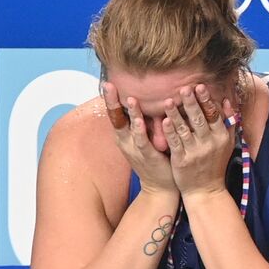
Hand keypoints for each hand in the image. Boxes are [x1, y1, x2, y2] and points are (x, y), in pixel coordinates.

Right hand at [102, 82, 175, 196]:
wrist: (161, 188)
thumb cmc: (155, 159)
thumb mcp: (145, 138)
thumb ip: (144, 122)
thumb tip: (146, 102)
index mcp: (125, 135)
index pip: (116, 113)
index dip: (111, 98)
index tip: (108, 81)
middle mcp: (126, 141)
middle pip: (116, 117)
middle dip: (112, 101)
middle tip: (108, 84)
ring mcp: (135, 150)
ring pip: (130, 128)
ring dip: (130, 113)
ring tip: (128, 98)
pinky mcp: (147, 157)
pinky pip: (142, 142)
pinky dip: (140, 130)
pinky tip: (141, 120)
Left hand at [161, 85, 236, 199]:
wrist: (205, 190)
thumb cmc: (215, 164)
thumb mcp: (227, 143)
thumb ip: (228, 122)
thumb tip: (227, 101)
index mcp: (221, 138)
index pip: (214, 115)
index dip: (206, 100)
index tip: (199, 86)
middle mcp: (210, 144)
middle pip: (200, 120)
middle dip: (191, 103)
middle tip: (184, 88)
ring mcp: (195, 153)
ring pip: (185, 129)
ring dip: (176, 114)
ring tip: (168, 100)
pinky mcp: (182, 161)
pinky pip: (175, 143)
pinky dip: (170, 131)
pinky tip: (164, 120)